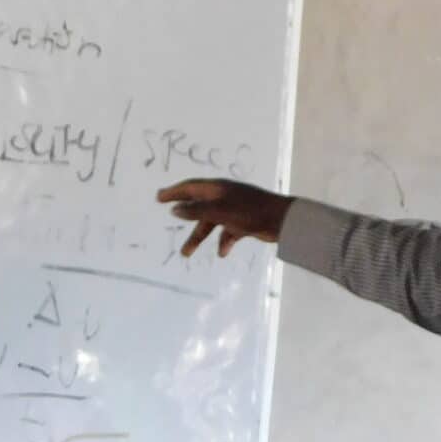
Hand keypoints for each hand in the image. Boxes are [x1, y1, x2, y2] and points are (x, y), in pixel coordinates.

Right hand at [159, 178, 294, 257]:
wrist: (282, 221)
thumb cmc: (250, 211)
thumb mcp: (219, 211)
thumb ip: (196, 210)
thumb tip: (175, 209)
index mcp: (217, 189)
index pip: (190, 188)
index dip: (174, 192)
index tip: (159, 197)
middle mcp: (224, 197)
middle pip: (198, 206)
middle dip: (183, 214)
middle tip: (168, 216)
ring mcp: (234, 210)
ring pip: (210, 223)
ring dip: (198, 237)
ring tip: (185, 253)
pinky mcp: (243, 223)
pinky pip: (227, 233)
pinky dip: (223, 242)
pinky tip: (222, 253)